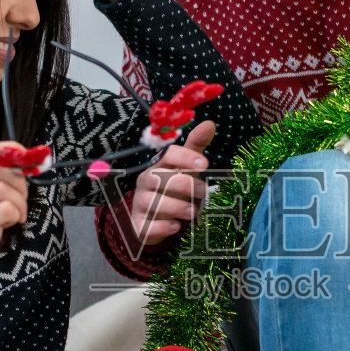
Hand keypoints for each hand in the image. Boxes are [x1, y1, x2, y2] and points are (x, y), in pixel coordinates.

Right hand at [0, 143, 29, 303]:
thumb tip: (22, 160)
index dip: (8, 151)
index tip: (26, 159)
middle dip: (18, 180)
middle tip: (23, 197)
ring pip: (2, 189)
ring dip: (20, 202)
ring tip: (17, 215)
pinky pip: (5, 209)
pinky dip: (15, 214)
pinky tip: (11, 223)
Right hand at [130, 121, 214, 245]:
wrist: (157, 219)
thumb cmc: (174, 189)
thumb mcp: (187, 168)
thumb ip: (196, 147)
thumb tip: (210, 123)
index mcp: (159, 165)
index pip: (168, 154)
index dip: (186, 157)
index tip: (205, 164)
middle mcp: (146, 182)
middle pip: (158, 177)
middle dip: (184, 184)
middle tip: (204, 191)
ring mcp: (140, 203)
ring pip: (151, 202)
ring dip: (175, 206)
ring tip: (194, 212)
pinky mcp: (139, 225)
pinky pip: (146, 225)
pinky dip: (161, 227)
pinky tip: (176, 227)